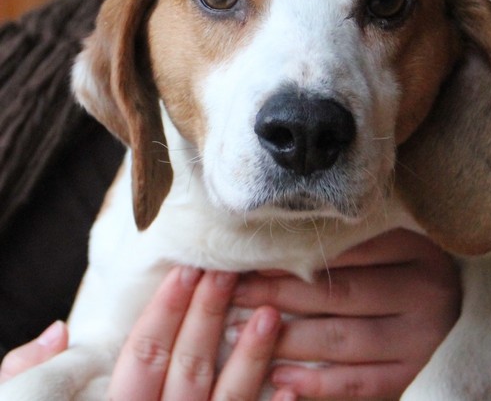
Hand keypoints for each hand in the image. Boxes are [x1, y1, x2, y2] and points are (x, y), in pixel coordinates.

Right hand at [0, 269, 292, 400]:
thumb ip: (32, 378)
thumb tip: (59, 330)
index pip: (142, 356)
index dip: (166, 310)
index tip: (187, 270)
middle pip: (188, 368)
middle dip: (210, 316)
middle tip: (228, 271)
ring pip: (226, 400)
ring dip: (251, 357)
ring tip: (271, 315)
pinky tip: (291, 387)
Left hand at [232, 228, 460, 398]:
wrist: (463, 311)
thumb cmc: (413, 268)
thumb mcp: (395, 242)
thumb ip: (353, 240)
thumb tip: (281, 240)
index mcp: (417, 249)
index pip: (346, 251)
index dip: (294, 256)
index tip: (250, 258)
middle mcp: (425, 292)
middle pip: (338, 294)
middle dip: (279, 294)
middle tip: (235, 293)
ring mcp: (423, 339)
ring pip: (343, 339)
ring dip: (287, 338)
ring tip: (240, 332)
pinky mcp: (415, 375)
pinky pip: (360, 385)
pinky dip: (318, 384)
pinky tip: (281, 377)